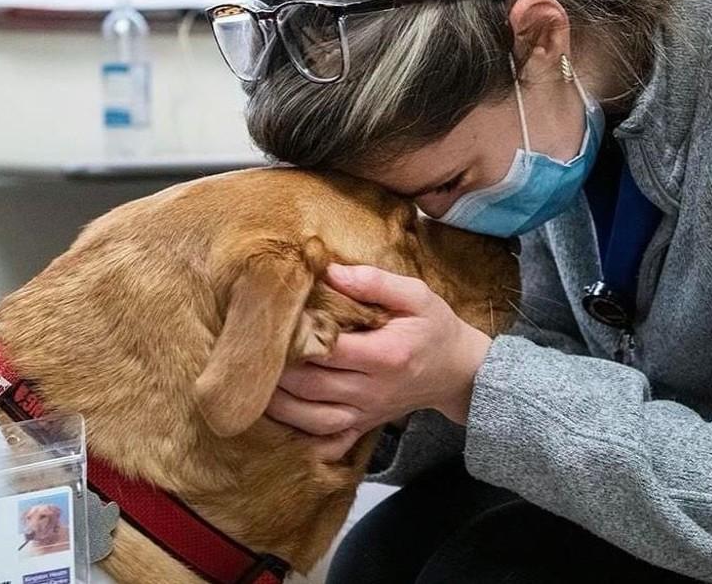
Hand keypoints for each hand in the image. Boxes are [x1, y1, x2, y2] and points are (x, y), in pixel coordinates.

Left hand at [266, 264, 491, 460]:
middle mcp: (374, 389)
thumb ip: (374, 281)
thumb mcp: (416, 295)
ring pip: (311, 417)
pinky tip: (276, 420)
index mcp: (387, 354)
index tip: (274, 318)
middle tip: (251, 347)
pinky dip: (298, 435)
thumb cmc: (435, 328)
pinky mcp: (363, 425)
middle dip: (276, 368)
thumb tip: (329, 272)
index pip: (329, 349)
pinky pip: (326, 440)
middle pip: (311, 384)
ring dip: (277, 403)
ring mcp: (367, 412)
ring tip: (251, 381)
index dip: (296, 336)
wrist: (459, 372)